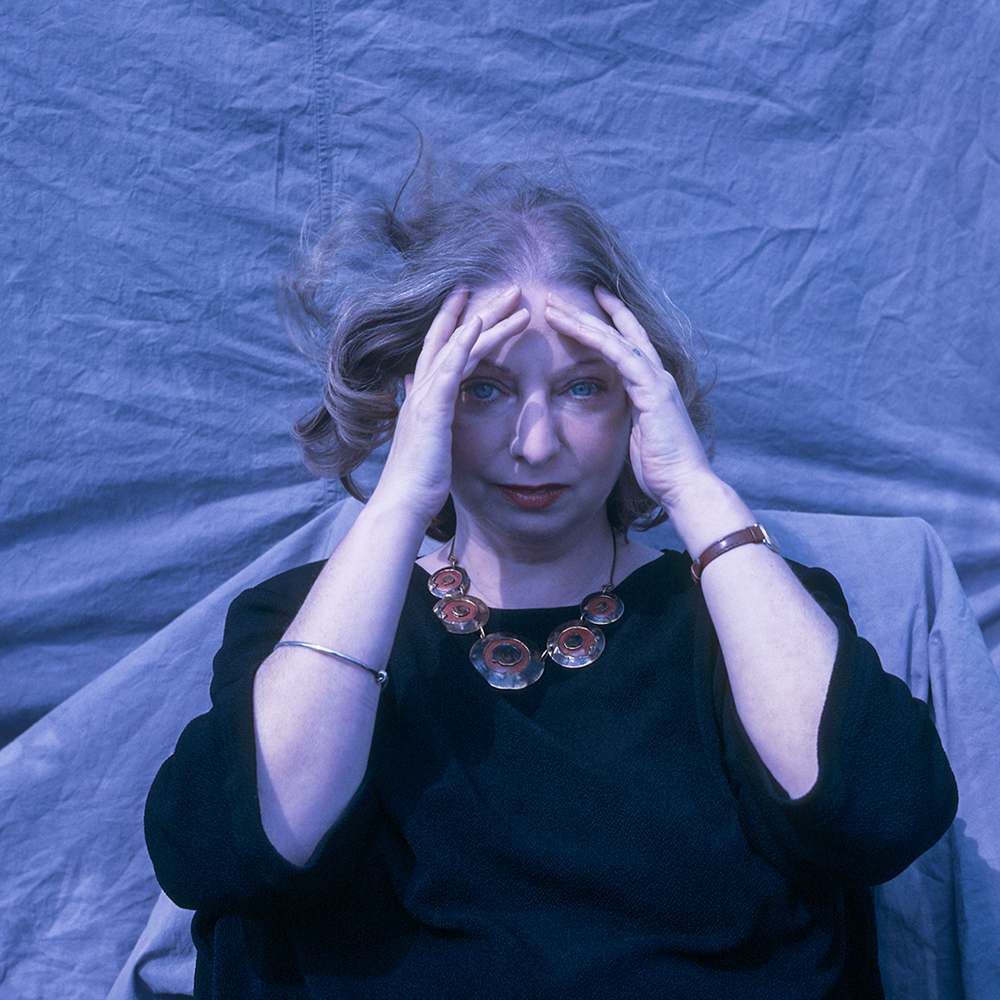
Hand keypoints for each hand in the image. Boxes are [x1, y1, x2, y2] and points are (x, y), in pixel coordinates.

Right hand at [373, 285, 529, 524]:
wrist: (402, 505)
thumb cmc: (418, 483)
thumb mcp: (427, 442)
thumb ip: (426, 414)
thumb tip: (418, 391)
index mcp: (423, 399)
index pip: (440, 350)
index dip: (458, 323)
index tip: (476, 301)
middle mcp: (420, 390)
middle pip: (448, 337)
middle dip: (475, 309)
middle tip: (506, 287)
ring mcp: (423, 398)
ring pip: (455, 346)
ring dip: (484, 318)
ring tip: (515, 297)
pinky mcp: (430, 410)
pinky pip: (448, 368)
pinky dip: (463, 343)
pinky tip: (479, 323)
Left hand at [544, 287, 714, 513]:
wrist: (686, 487)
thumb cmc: (662, 472)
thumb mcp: (637, 439)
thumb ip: (626, 420)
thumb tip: (609, 419)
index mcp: (654, 388)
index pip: (629, 346)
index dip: (609, 324)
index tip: (586, 307)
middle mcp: (658, 377)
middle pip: (622, 333)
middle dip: (591, 312)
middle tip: (561, 295)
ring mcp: (657, 381)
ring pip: (616, 339)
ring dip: (583, 321)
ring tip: (553, 307)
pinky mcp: (653, 391)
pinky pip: (621, 356)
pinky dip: (597, 338)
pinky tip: (575, 326)